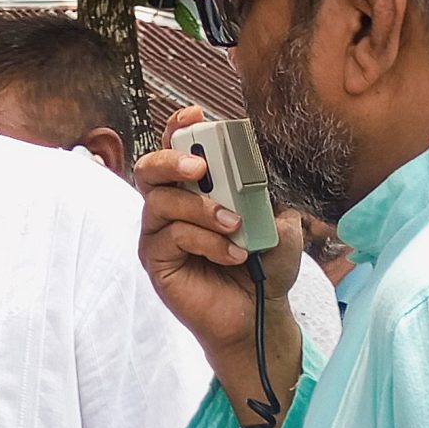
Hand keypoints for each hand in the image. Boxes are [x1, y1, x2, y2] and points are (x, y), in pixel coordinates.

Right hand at [136, 106, 306, 422]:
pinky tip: (233, 254)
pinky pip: (171, 237)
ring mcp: (159, 234)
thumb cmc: (264, 263)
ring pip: (160, 203)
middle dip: (172, 160)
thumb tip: (263, 163)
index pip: (177, 149)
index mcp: (195, 188)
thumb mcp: (278, 221)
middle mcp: (170, 206)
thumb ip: (267, 192)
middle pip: (149, 169)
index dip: (179, 128)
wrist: (260, 312)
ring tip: (235, 224)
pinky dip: (206, 241)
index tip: (197, 115)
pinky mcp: (156, 260)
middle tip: (201, 169)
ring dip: (200, 209)